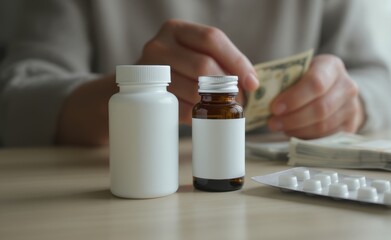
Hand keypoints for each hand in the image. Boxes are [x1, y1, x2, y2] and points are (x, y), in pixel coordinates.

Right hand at [137, 19, 258, 123]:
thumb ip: (220, 61)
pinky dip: (198, 115)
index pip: (212, 39)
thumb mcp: (193, 54)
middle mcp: (159, 45)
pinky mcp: (148, 96)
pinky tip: (201, 115)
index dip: (236, 61)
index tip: (251, 82)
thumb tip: (251, 83)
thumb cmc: (177, 70)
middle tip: (237, 101)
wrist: (138, 87)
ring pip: (194, 90)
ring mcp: (150, 71)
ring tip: (221, 109)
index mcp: (176, 29)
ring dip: (214, 105)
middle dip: (227, 87)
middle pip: (203, 66)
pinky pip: (181, 108)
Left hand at [267, 54, 364, 138]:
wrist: (335, 91)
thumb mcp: (298, 71)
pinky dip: (306, 137)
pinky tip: (293, 132)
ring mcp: (352, 107)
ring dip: (297, 129)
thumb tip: (255, 89)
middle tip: (272, 122)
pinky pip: (326, 137)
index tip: (274, 107)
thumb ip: (282, 79)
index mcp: (332, 66)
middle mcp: (347, 85)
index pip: (316, 83)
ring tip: (280, 127)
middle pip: (320, 108)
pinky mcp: (350, 126)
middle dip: (293, 118)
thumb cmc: (308, 80)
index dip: (294, 98)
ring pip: (323, 125)